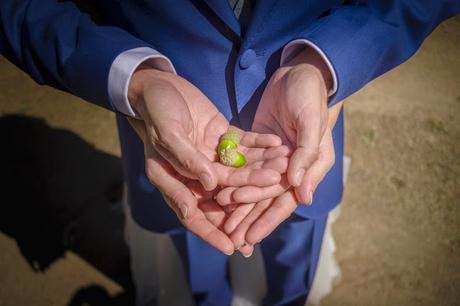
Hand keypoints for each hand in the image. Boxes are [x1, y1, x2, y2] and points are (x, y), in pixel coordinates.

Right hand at [128, 117, 287, 254]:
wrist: (158, 86)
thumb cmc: (156, 113)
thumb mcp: (166, 136)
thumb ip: (186, 161)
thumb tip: (210, 185)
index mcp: (177, 180)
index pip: (195, 214)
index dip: (212, 232)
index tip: (232, 248)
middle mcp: (197, 173)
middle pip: (226, 192)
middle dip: (250, 196)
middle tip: (273, 197)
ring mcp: (211, 155)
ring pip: (240, 168)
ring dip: (261, 169)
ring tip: (284, 169)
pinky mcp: (221, 136)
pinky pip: (243, 144)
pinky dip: (260, 144)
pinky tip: (278, 143)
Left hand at [226, 102, 340, 256]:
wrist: (297, 71)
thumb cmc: (310, 96)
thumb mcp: (310, 122)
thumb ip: (306, 155)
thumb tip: (302, 194)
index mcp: (309, 167)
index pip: (286, 199)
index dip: (267, 218)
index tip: (250, 236)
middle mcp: (292, 168)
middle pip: (267, 198)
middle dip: (249, 217)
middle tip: (230, 236)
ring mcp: (274, 158)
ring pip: (253, 185)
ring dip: (238, 203)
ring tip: (220, 220)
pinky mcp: (258, 146)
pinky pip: (244, 166)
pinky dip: (232, 179)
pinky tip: (218, 191)